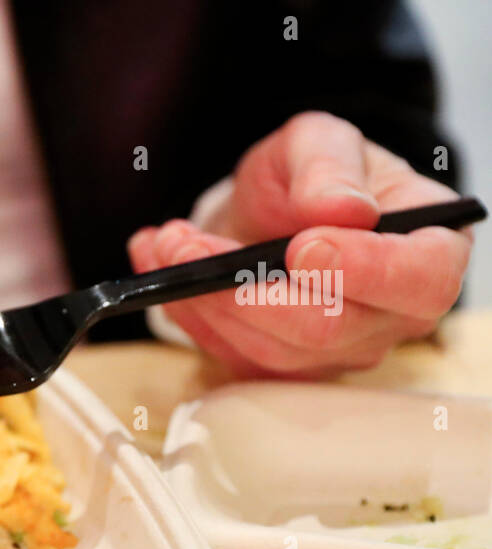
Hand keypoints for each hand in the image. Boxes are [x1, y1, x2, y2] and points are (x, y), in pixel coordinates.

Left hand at [128, 111, 472, 377]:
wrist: (268, 211)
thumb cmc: (310, 176)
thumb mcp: (320, 142)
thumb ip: (330, 166)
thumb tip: (344, 208)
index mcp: (428, 252)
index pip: (420, 281)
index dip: (365, 271)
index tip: (303, 246)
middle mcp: (390, 316)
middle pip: (326, 329)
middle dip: (245, 288)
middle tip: (187, 243)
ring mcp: (336, 352)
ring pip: (268, 350)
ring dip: (202, 299)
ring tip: (164, 244)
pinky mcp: (281, 368)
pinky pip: (230, 357)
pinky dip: (186, 314)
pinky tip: (159, 268)